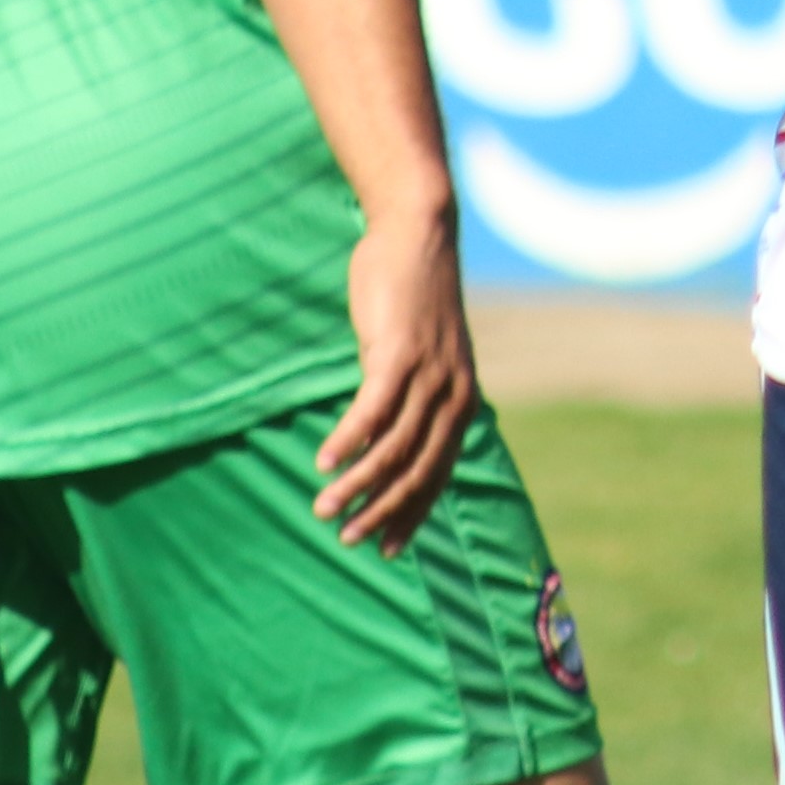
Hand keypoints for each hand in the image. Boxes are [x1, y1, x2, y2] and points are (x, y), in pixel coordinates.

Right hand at [313, 206, 478, 553]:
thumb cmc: (411, 297)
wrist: (418, 234)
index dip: (412, 515)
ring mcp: (429, 376)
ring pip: (392, 448)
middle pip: (417, 472)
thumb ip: (410, 397)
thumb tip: (380, 438)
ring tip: (324, 509)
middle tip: (349, 540)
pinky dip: (348, 441)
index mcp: (461, 403)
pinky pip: (372, 410)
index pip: (438, 475)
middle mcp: (453, 396)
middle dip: (383, 512)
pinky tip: (323, 462)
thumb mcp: (420, 356)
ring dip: (356, 484)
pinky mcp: (400, 354)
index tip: (388, 550)